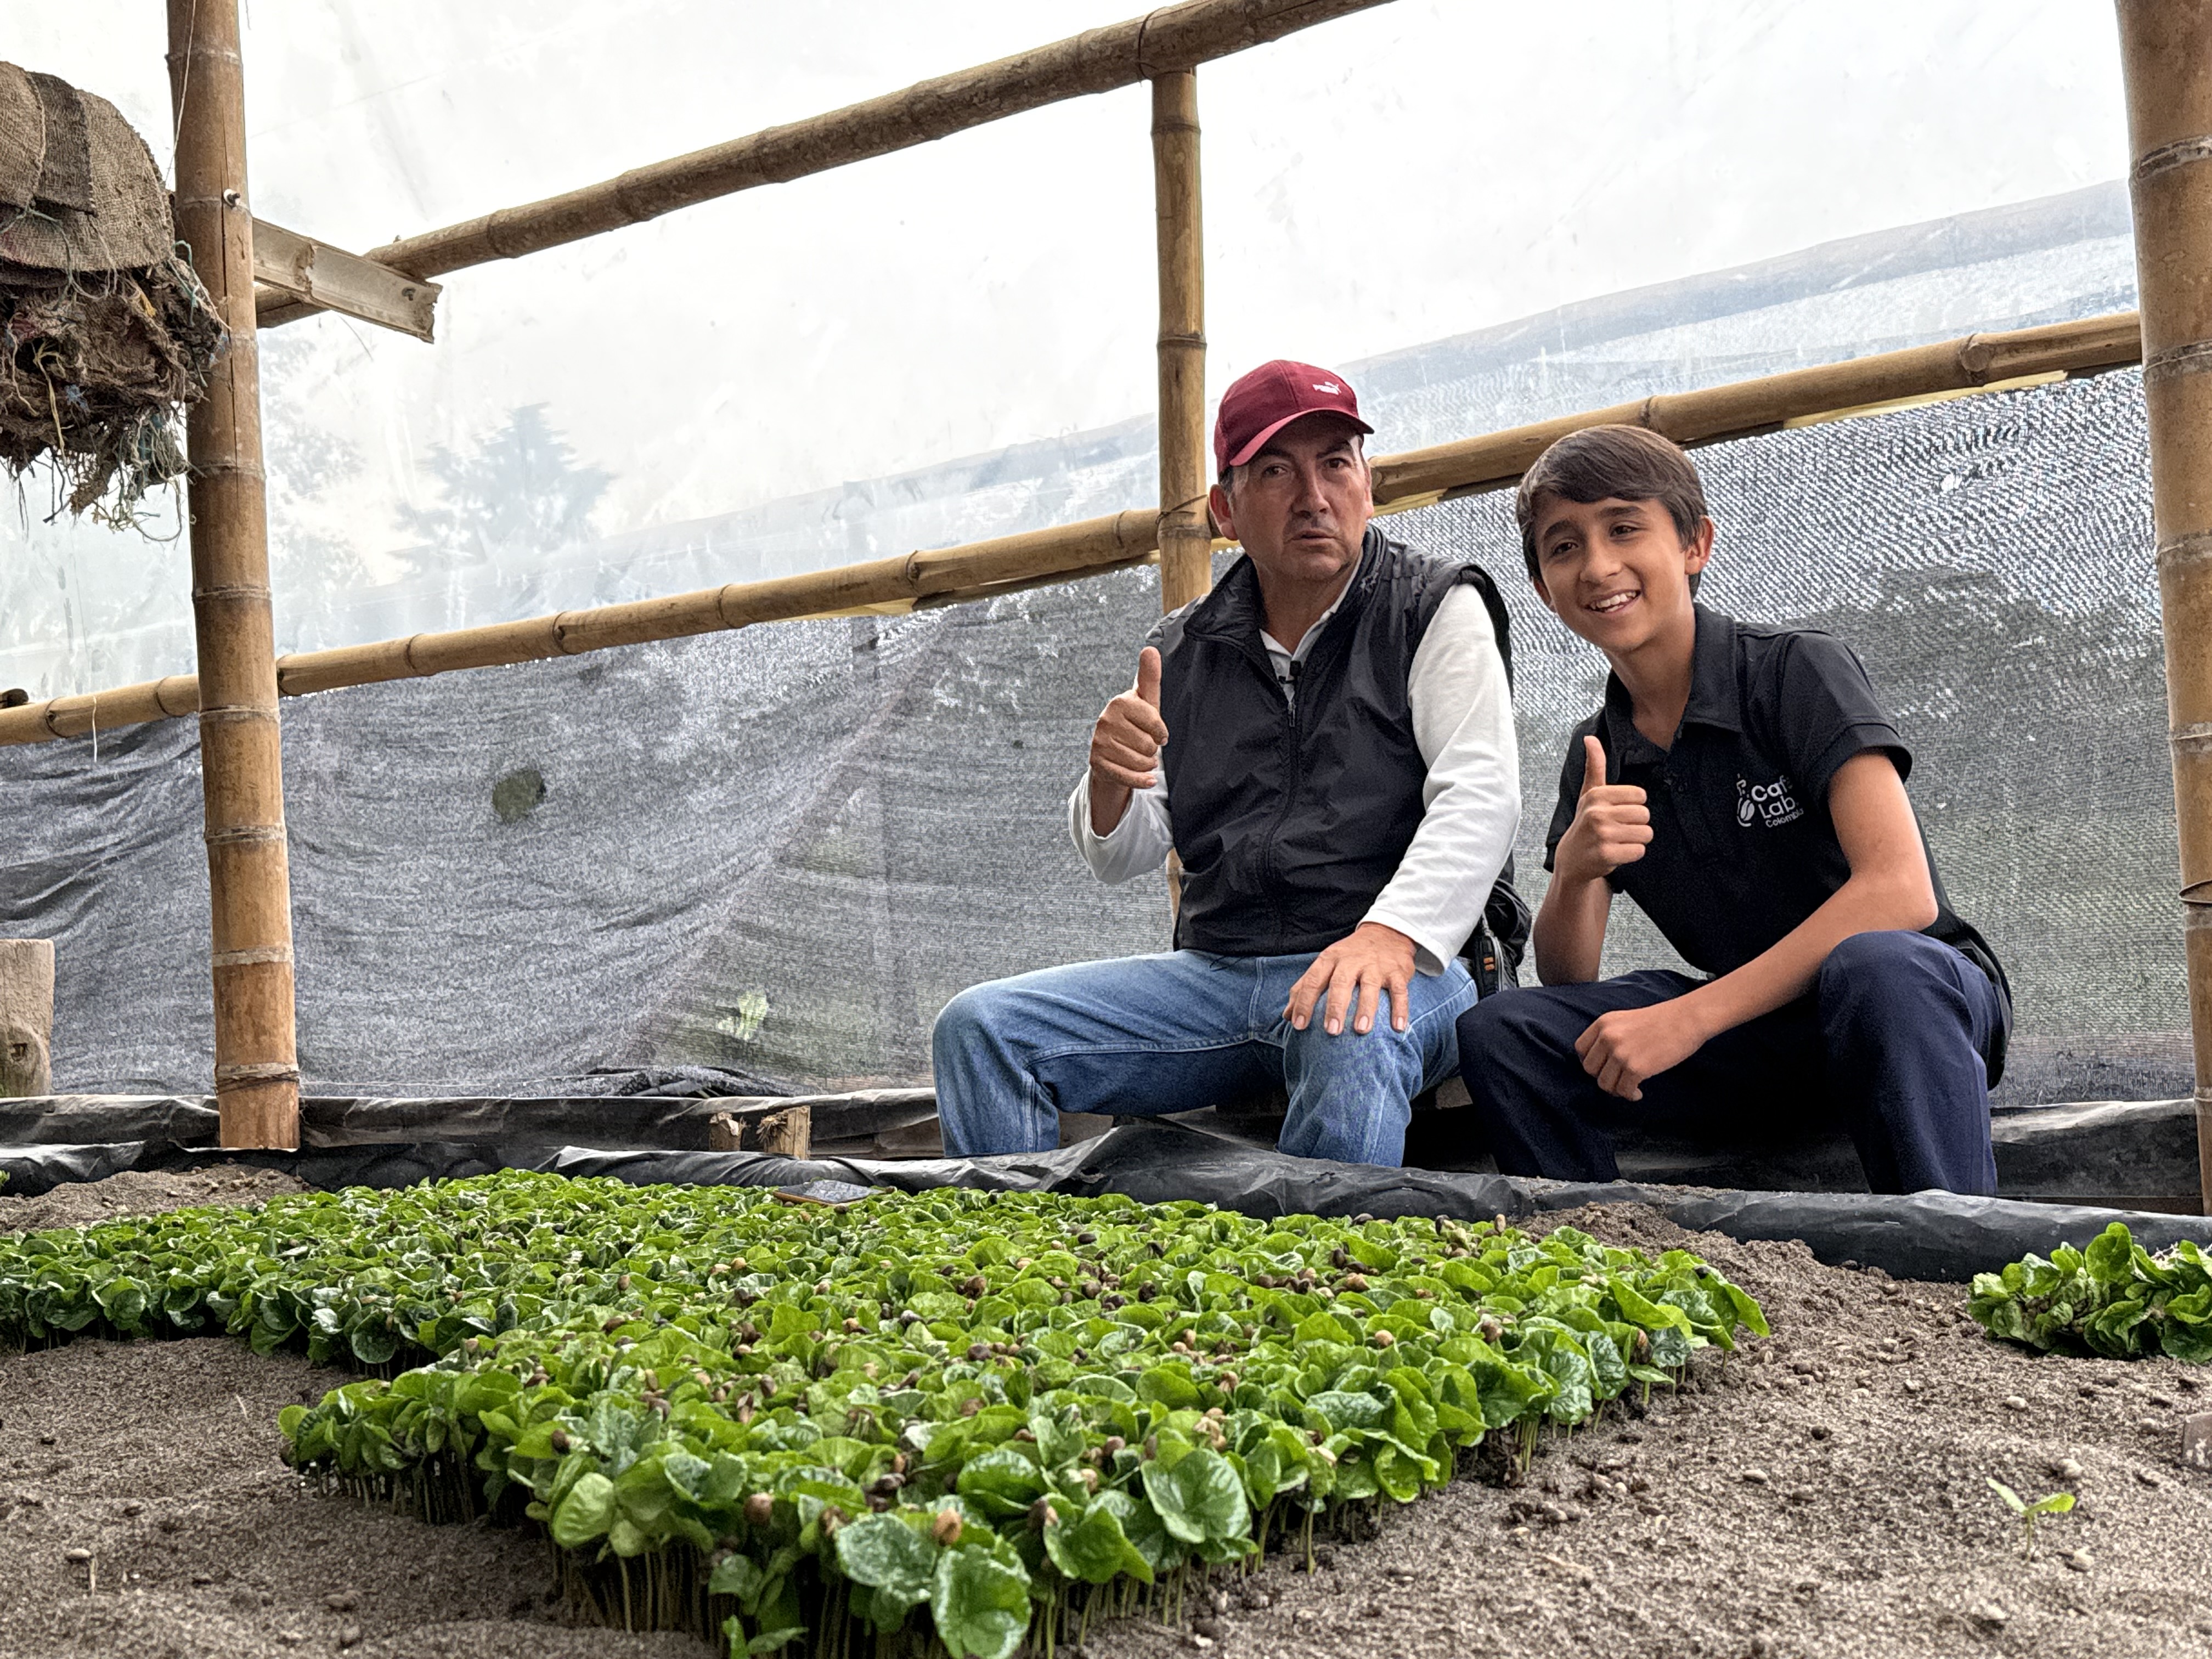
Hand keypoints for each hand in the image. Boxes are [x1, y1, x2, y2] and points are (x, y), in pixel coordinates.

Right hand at [1088, 647, 1169, 833]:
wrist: (1114, 752)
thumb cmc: (1135, 723)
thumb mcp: (1145, 701)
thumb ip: (1149, 677)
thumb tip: (1149, 648)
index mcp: (1119, 702)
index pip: (1155, 722)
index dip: (1161, 732)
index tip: (1158, 733)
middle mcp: (1105, 720)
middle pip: (1148, 744)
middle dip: (1152, 749)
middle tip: (1143, 745)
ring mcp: (1098, 743)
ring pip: (1140, 762)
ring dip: (1147, 764)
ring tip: (1140, 757)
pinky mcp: (1096, 763)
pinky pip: (1127, 777)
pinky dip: (1141, 781)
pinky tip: (1147, 779)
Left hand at [1285, 922, 1417, 1036]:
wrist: (1386, 933)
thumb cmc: (1349, 956)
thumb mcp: (1325, 964)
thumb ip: (1304, 987)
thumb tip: (1287, 1016)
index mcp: (1330, 959)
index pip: (1313, 980)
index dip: (1304, 1002)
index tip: (1299, 1025)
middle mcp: (1351, 960)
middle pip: (1341, 982)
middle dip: (1335, 1007)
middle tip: (1331, 1031)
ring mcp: (1375, 965)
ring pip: (1370, 986)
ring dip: (1366, 1009)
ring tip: (1361, 1030)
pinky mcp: (1397, 971)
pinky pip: (1399, 990)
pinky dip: (1400, 1008)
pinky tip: (1398, 1028)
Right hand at [1553, 735, 1651, 886]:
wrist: (1572, 859)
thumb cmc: (1586, 823)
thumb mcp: (1589, 793)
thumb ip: (1595, 765)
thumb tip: (1590, 738)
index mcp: (1597, 795)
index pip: (1640, 795)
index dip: (1633, 806)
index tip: (1617, 813)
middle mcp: (1598, 813)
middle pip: (1645, 815)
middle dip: (1637, 825)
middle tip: (1619, 830)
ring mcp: (1602, 834)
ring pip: (1645, 833)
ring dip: (1635, 840)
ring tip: (1618, 841)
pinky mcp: (1607, 854)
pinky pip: (1639, 851)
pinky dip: (1631, 854)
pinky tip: (1616, 853)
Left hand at [1574, 999, 1711, 1100]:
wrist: (1687, 1019)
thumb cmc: (1663, 1020)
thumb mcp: (1626, 1020)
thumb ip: (1611, 1036)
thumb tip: (1603, 1062)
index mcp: (1604, 1023)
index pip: (1581, 1049)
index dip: (1591, 1062)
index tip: (1603, 1068)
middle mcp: (1607, 1037)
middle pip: (1590, 1069)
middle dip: (1604, 1077)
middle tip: (1619, 1079)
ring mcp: (1620, 1053)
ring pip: (1604, 1083)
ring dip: (1617, 1089)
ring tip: (1630, 1087)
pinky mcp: (1635, 1068)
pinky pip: (1623, 1091)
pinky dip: (1630, 1095)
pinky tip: (1638, 1092)